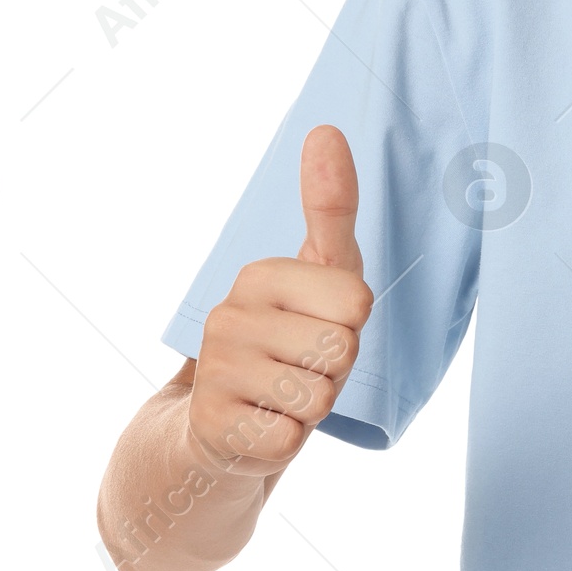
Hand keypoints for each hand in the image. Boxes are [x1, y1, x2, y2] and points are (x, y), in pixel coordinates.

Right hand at [188, 125, 373, 475]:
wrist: (220, 425)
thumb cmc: (288, 341)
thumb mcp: (320, 274)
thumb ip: (330, 208)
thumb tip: (327, 128)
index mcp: (259, 274)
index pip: (356, 305)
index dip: (351, 329)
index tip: (320, 330)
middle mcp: (228, 315)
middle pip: (340, 351)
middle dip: (335, 372)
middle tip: (302, 370)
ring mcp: (216, 371)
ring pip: (318, 398)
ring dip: (314, 409)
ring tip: (283, 397)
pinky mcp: (215, 428)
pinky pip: (292, 441)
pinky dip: (289, 442)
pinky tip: (263, 427)